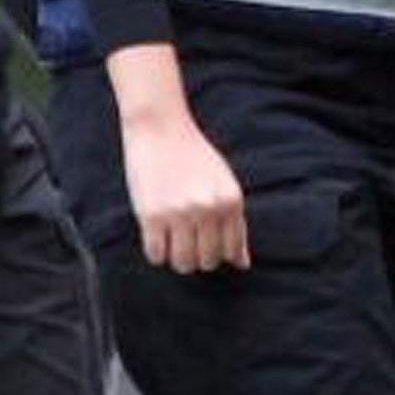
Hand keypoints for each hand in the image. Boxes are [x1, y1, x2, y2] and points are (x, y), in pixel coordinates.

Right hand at [119, 108, 246, 274]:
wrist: (162, 130)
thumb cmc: (196, 158)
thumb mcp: (225, 185)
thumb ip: (235, 223)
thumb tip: (243, 264)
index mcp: (231, 200)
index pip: (232, 250)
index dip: (221, 255)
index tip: (210, 247)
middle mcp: (208, 208)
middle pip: (208, 261)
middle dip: (199, 258)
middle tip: (189, 244)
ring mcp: (179, 213)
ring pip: (183, 263)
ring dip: (178, 260)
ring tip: (174, 243)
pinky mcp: (151, 216)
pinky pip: (156, 255)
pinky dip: (157, 253)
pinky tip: (157, 237)